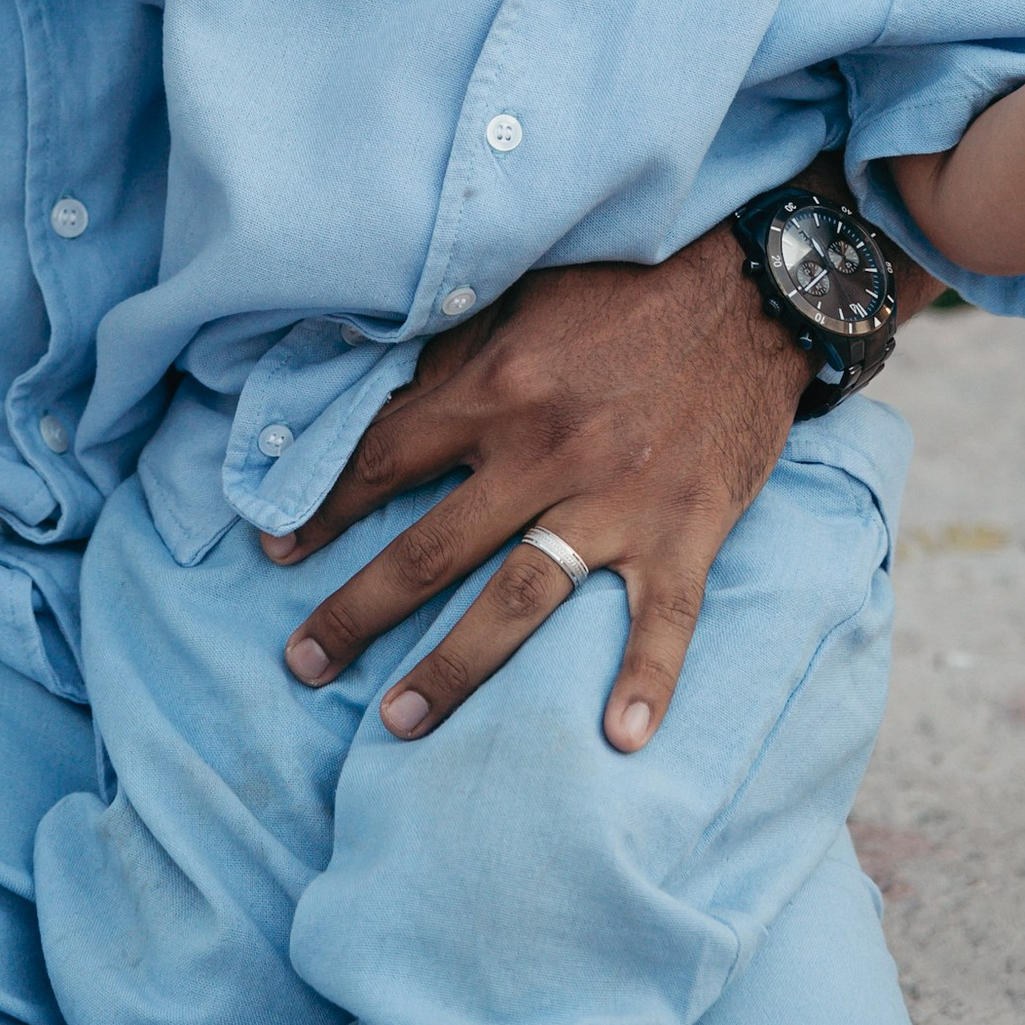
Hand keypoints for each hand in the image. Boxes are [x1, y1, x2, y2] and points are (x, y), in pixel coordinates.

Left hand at [264, 235, 813, 753]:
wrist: (752, 286)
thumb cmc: (626, 289)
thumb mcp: (522, 300)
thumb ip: (453, 355)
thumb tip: (374, 395)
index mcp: (497, 389)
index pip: (383, 460)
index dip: (319, 510)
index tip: (272, 554)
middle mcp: (545, 451)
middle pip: (430, 548)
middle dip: (356, 612)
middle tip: (300, 665)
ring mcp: (618, 498)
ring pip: (519, 598)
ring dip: (454, 666)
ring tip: (397, 723)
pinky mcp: (688, 527)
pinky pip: (665, 618)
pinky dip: (646, 680)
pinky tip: (621, 739)